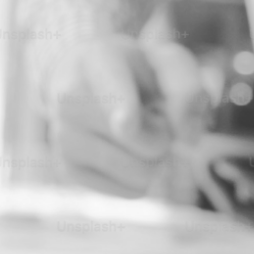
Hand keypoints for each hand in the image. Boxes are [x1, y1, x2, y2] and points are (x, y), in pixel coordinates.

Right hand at [45, 35, 209, 197]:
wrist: (81, 78)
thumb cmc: (134, 71)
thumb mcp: (164, 61)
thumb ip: (186, 87)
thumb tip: (189, 138)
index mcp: (96, 62)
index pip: (113, 92)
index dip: (124, 111)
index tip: (126, 125)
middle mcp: (69, 100)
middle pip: (148, 144)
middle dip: (163, 133)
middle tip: (147, 113)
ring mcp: (64, 138)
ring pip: (142, 174)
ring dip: (153, 157)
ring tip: (135, 131)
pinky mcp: (70, 170)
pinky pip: (132, 191)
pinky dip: (140, 175)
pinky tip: (123, 149)